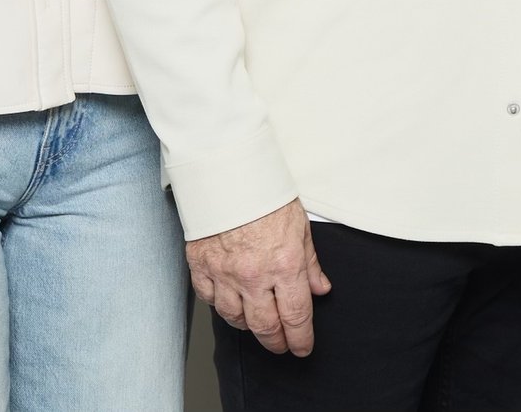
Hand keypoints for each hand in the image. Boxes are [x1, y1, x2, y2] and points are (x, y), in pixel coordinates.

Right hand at [187, 199, 329, 356]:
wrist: (228, 173)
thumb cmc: (266, 194)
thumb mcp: (300, 226)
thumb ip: (310, 263)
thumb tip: (320, 289)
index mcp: (285, 264)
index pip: (295, 316)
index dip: (301, 338)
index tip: (302, 347)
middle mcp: (254, 275)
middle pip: (265, 327)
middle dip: (277, 342)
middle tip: (283, 345)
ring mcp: (224, 274)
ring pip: (235, 319)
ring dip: (250, 326)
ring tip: (259, 324)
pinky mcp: (201, 267)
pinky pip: (211, 301)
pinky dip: (222, 307)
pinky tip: (232, 304)